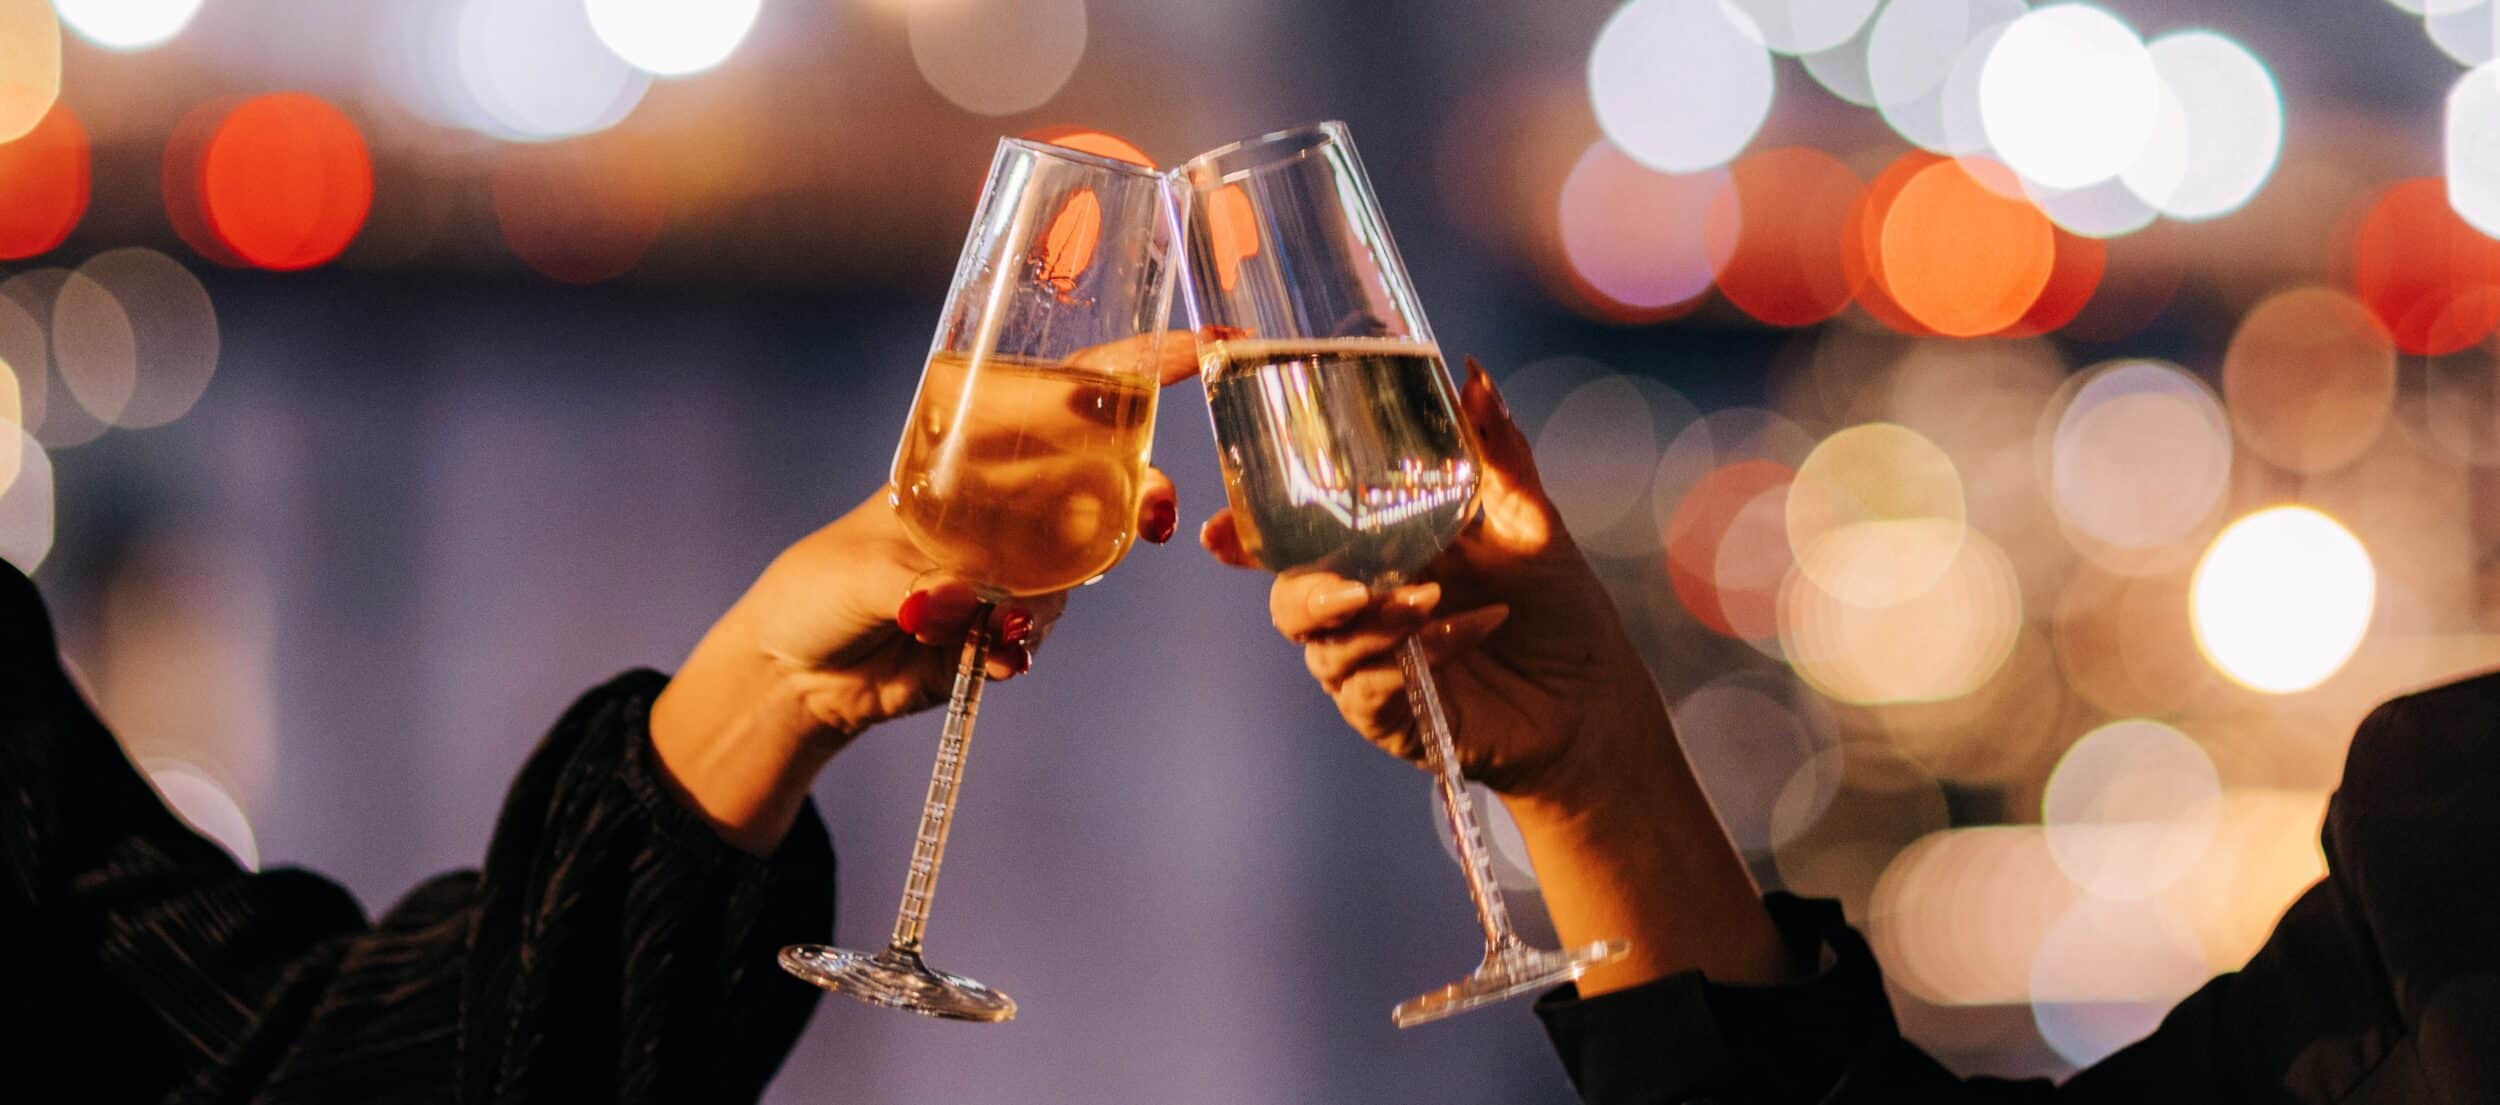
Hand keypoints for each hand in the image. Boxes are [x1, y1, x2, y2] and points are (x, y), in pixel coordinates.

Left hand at [650, 331, 1204, 853]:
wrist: (801, 673)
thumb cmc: (820, 585)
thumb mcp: (860, 567)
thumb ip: (914, 581)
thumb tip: (958, 597)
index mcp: (976, 452)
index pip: (1070, 393)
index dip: (1137, 365)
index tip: (1204, 345)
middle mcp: (1010, 501)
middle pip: (1107, 479)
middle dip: (1145, 494)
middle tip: (1156, 515)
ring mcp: (1017, 563)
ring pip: (1084, 567)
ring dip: (1053, 594)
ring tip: (1002, 625)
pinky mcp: (1013, 626)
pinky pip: (1047, 630)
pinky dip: (1022, 646)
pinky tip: (984, 656)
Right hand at [1200, 357, 1662, 808]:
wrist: (1595, 699)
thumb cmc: (1555, 607)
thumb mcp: (1528, 518)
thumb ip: (1495, 449)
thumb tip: (1473, 375)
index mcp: (1375, 551)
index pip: (1288, 540)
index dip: (1241, 537)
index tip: (1212, 531)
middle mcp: (1360, 606)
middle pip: (1288, 599)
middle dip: (1304, 590)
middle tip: (1352, 585)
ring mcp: (1370, 664)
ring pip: (1326, 645)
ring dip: (1372, 620)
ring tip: (1429, 600)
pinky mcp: (1389, 715)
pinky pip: (1373, 686)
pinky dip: (1422, 652)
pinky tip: (1472, 629)